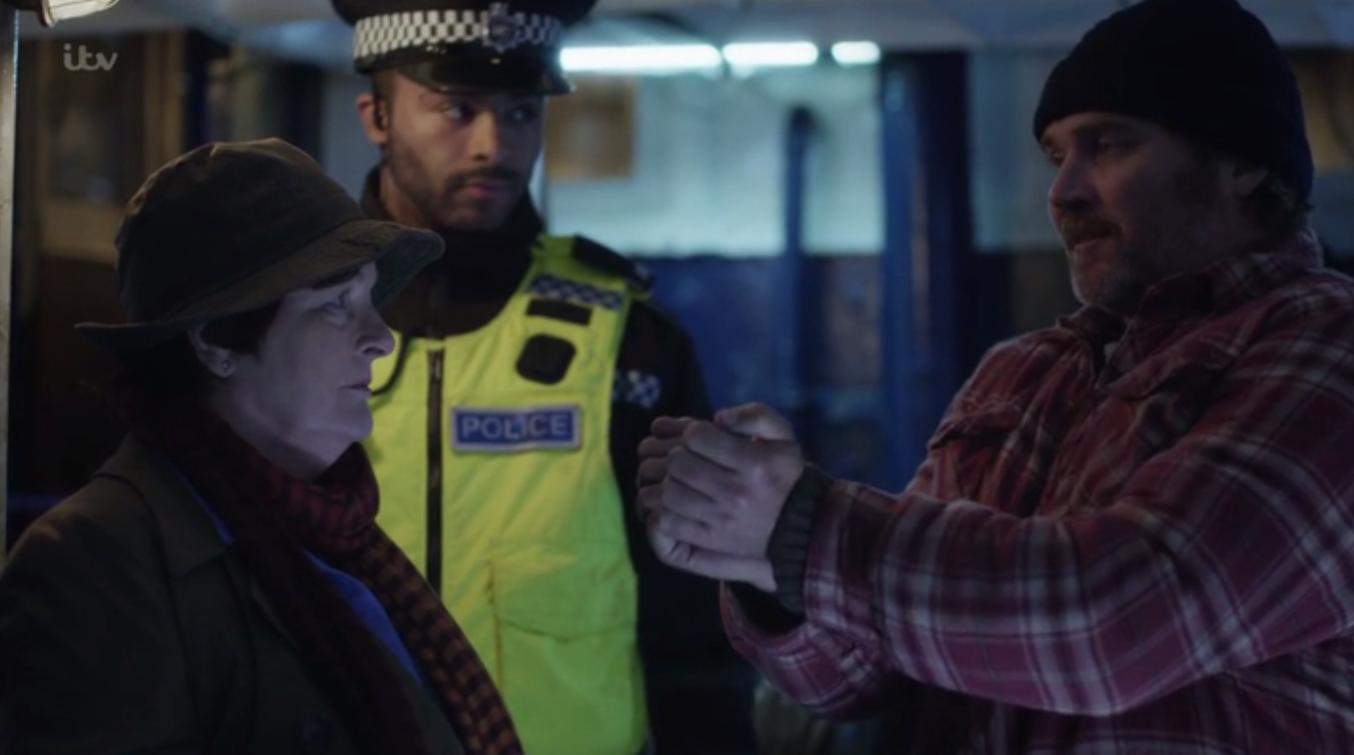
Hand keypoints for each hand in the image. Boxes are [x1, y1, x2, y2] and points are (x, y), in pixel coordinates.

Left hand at [636, 403, 803, 591]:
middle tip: (684, 456)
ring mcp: (721, 519)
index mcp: (754, 463)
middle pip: (678, 463)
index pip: (697, 437)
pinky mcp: (711, 539)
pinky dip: (662, 509)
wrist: (802, 525)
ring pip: (669, 492)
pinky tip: (673, 501)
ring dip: (665, 480)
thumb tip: (718, 418)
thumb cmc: (785, 474)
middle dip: (675, 454)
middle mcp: (736, 492)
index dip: (692, 432)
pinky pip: (669, 522)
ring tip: (675, 477)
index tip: (700, 437)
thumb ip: (755, 416)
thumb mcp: (784, 436)